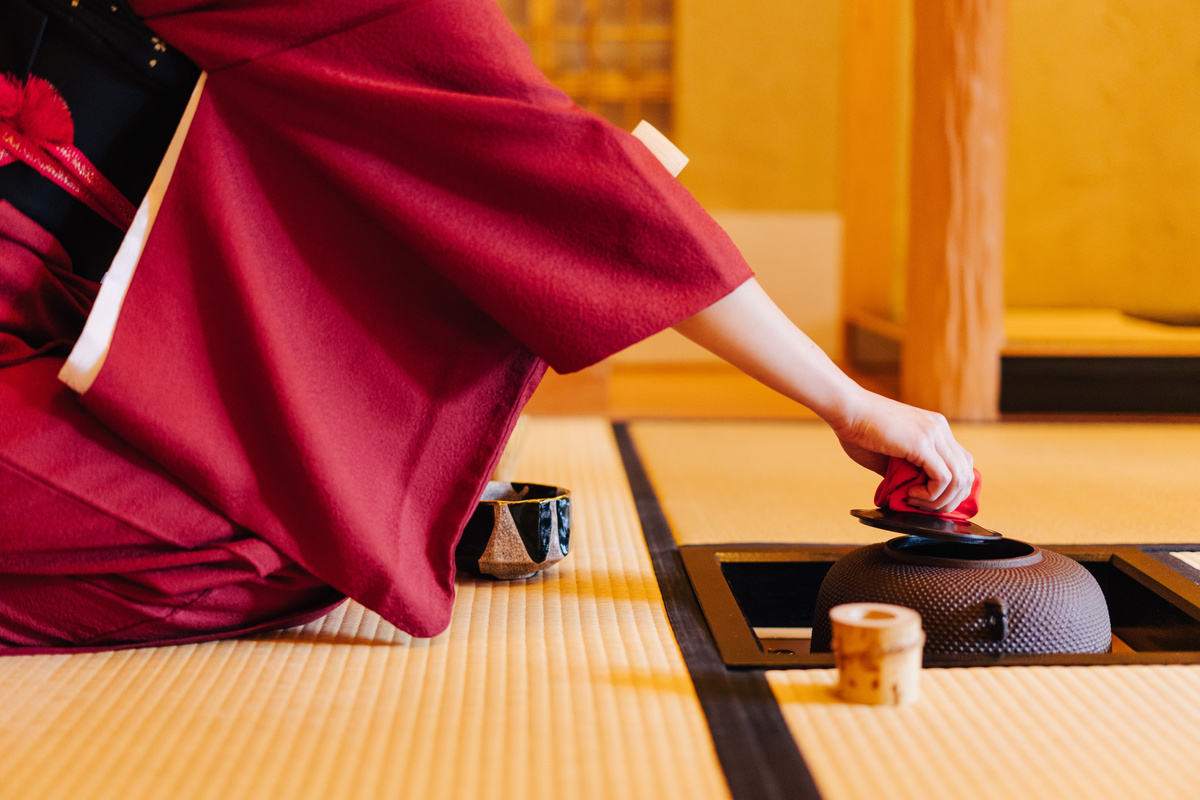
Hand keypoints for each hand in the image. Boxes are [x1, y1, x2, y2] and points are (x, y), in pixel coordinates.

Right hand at [829, 388, 974, 513]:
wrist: (846, 409)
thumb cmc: (859, 429)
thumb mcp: (889, 455)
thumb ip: (905, 471)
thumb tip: (912, 494)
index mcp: (935, 428)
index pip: (962, 463)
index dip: (952, 488)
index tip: (929, 499)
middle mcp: (940, 429)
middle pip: (967, 473)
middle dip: (950, 499)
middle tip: (925, 507)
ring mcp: (934, 434)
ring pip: (960, 479)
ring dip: (940, 500)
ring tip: (916, 502)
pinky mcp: (922, 443)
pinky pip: (943, 478)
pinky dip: (931, 495)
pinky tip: (911, 495)